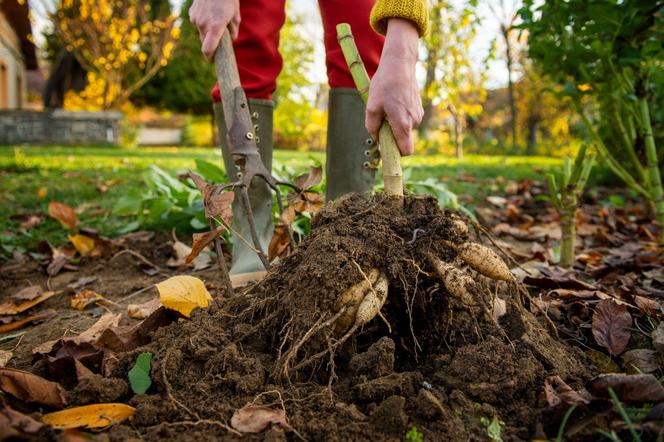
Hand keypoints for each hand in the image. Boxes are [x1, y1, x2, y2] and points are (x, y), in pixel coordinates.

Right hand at [189, 0, 240, 60]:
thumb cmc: (228, 0)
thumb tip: (230, 40)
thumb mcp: (235, 16)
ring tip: (216, 20)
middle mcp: (203, 24)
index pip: (208, 49)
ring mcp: (196, 19)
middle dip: (212, 45)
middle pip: (205, 43)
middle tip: (220, 42)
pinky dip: (203, 23)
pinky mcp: (192, 14)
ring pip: (201, 32)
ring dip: (208, 32)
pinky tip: (210, 13)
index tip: (213, 60)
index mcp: (215, 27)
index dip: (210, 57)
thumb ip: (233, 31)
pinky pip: (198, 23)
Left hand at [365, 18, 422, 155]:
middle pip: (403, 139)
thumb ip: (372, 126)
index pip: (405, 151)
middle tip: (381, 119)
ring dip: (395, 123)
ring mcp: (418, 114)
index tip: (387, 151)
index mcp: (402, 124)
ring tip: (387, 105)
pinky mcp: (418, 107)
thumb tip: (376, 137)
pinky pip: (408, 118)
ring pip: (404, 128)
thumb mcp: (371, 106)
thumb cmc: (384, 84)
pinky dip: (400, 115)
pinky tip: (394, 100)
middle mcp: (413, 121)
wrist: (400, 64)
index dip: (396, 154)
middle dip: (392, 135)